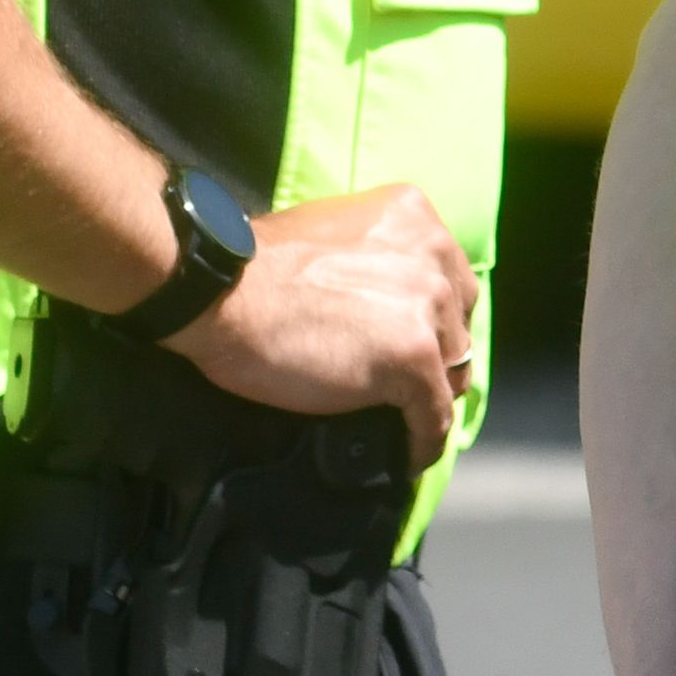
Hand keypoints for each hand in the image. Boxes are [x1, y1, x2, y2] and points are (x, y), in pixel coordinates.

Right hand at [147, 180, 475, 441]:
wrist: (218, 291)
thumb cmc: (253, 265)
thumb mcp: (334, 236)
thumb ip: (373, 258)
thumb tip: (382, 300)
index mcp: (415, 219)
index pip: (449, 283)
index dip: (434, 320)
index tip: (415, 343)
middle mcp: (435, 256)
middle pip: (456, 326)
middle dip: (435, 356)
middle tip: (403, 382)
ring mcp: (429, 308)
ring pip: (451, 371)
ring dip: (428, 397)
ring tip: (403, 421)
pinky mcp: (414, 358)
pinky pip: (434, 415)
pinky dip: (423, 442)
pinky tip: (408, 457)